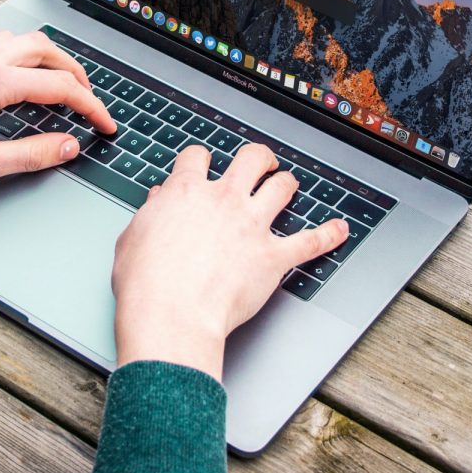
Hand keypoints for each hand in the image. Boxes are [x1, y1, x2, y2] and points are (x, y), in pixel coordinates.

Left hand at [0, 30, 115, 189]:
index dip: (91, 107)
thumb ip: (30, 155)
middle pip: (46, 50)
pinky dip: (21, 56)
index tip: (105, 125)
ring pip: (21, 40)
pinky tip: (17, 78)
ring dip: (48, 58)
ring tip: (59, 84)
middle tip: (89, 99)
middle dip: (75, 73)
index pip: (60, 88)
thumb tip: (67, 147)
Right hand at [111, 143, 348, 381]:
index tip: (202, 165)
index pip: (198, 157)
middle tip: (260, 164)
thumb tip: (159, 201)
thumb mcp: (132, 238)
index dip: (201, 159)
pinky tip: (339, 229)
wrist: (171, 315)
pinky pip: (311, 241)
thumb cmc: (146, 283)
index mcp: (186, 192)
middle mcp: (224, 200)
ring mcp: (252, 226)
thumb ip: (150, 214)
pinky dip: (329, 235)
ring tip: (287, 185)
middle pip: (251, 159)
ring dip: (286, 184)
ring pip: (282, 188)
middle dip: (258, 159)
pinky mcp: (273, 257)